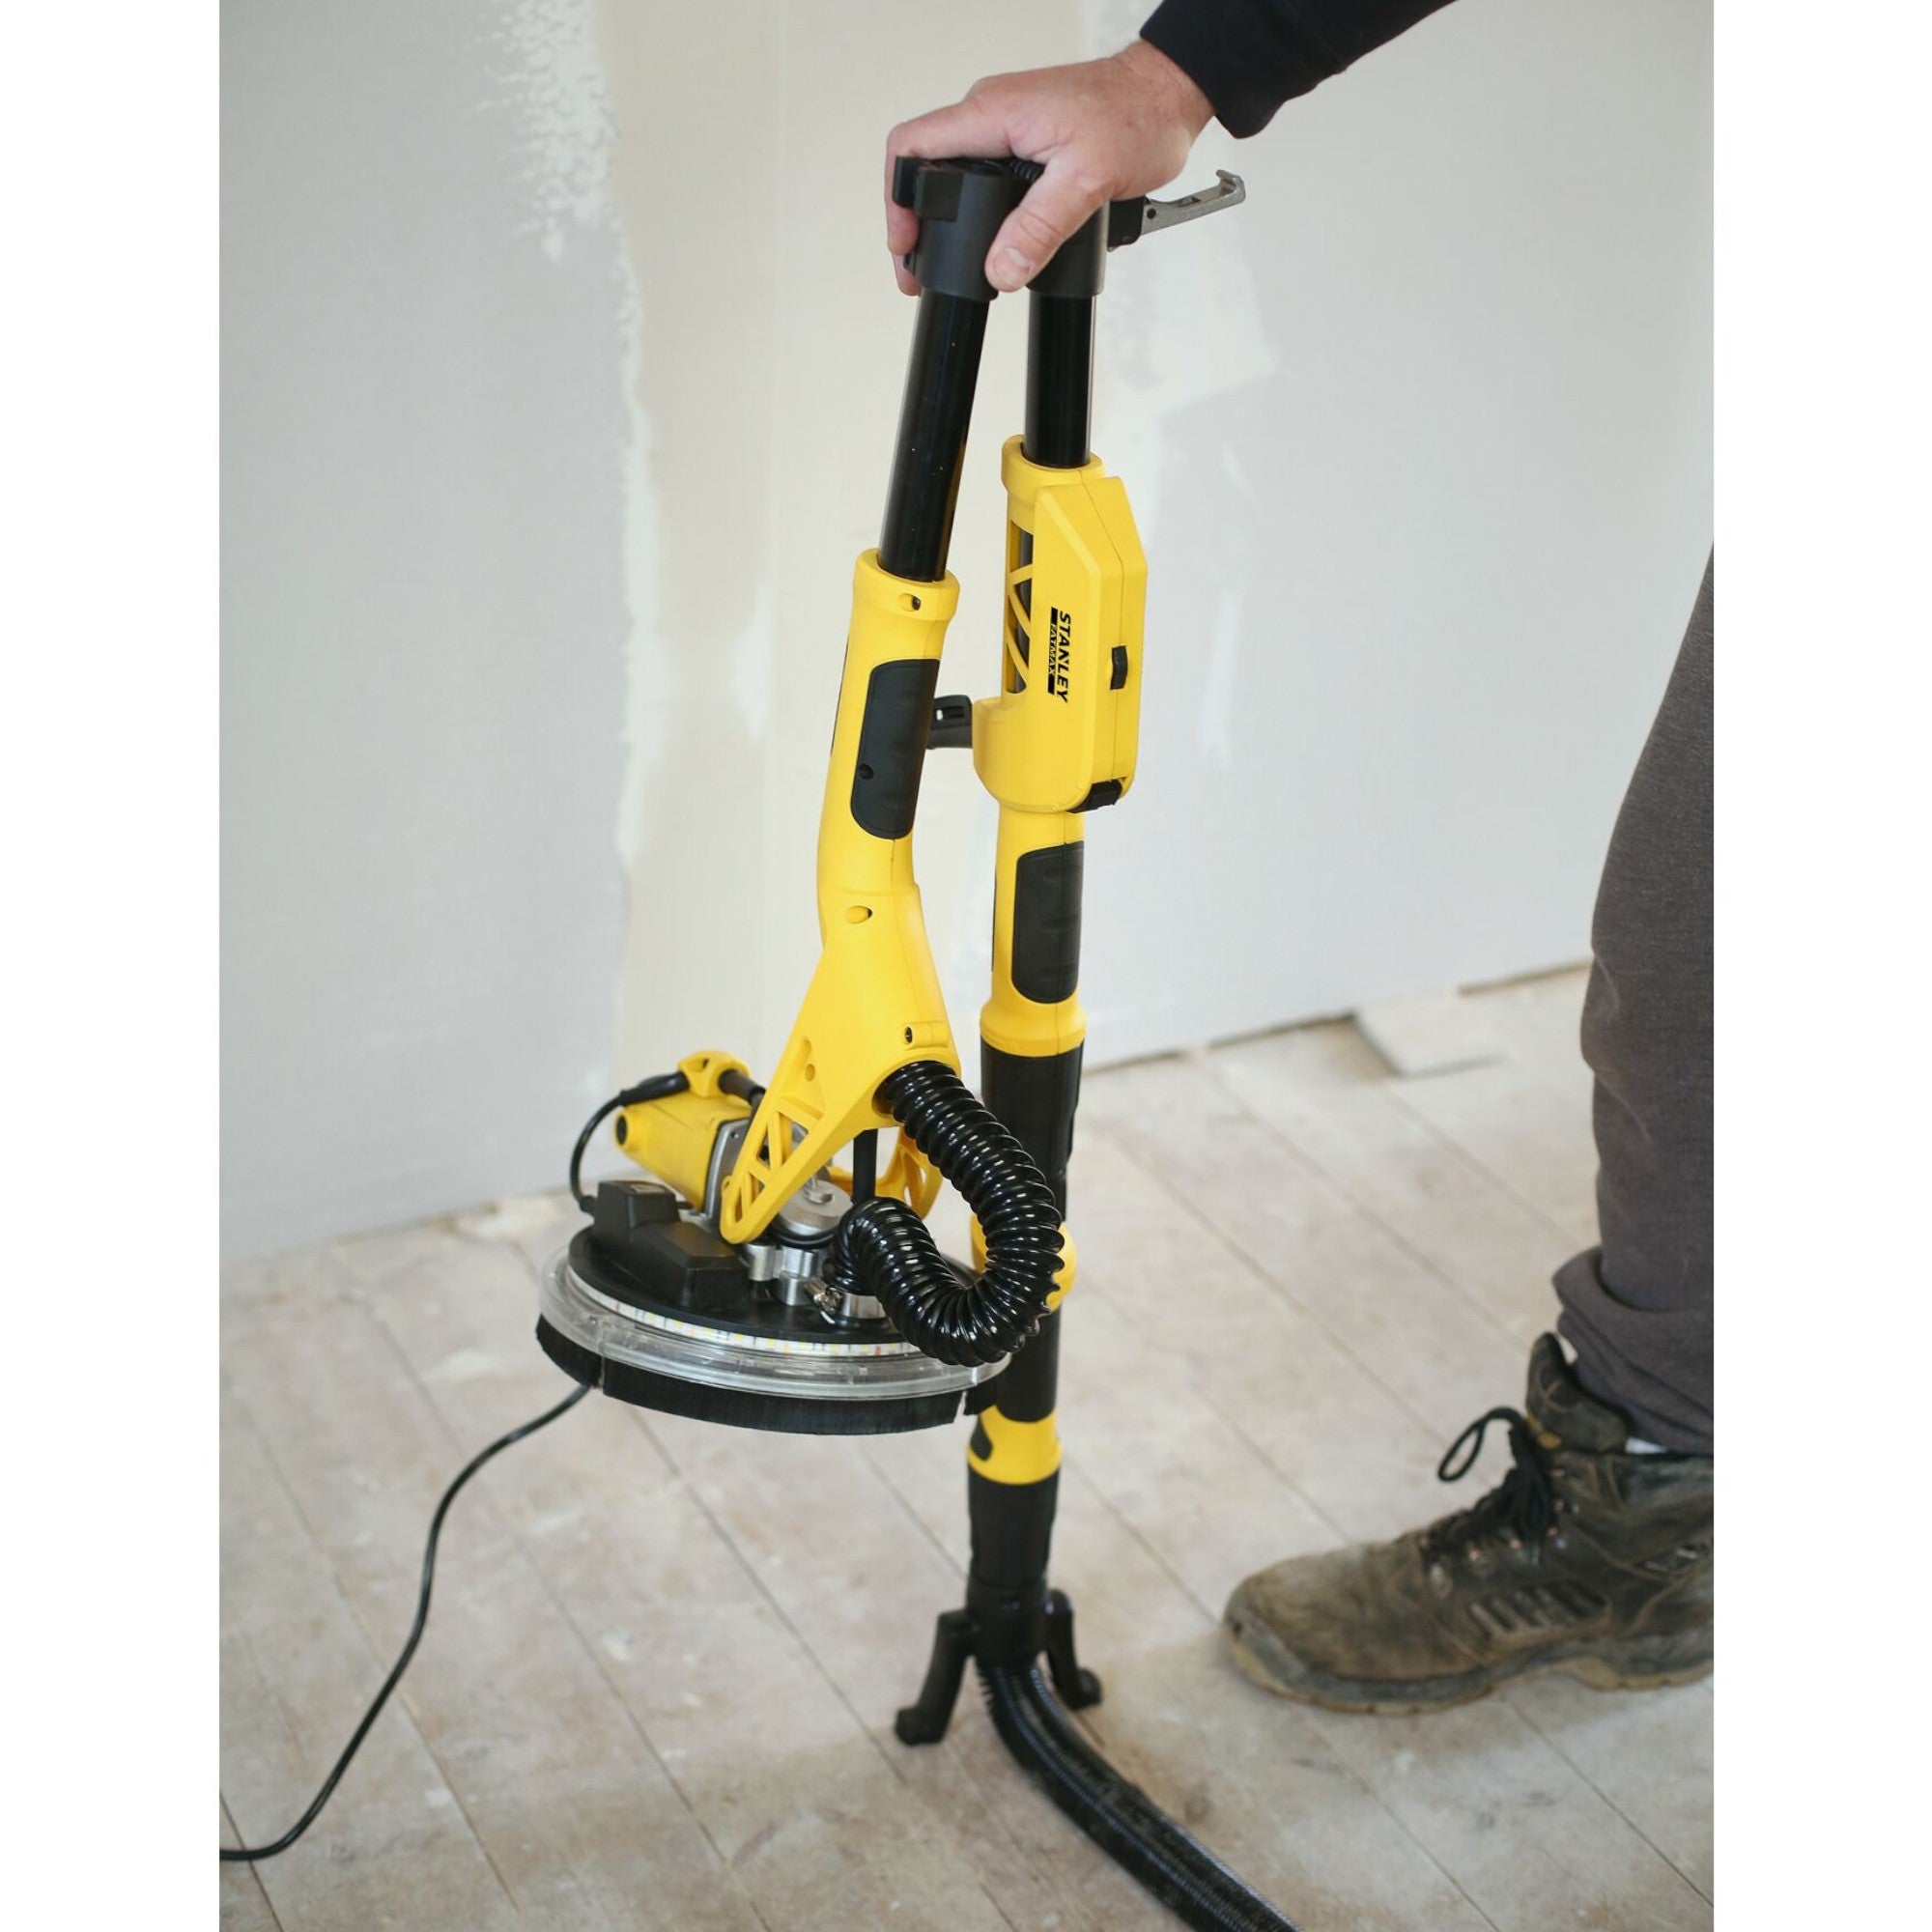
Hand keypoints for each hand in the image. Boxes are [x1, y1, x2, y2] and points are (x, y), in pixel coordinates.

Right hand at [884, 41, 1212, 295]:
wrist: (1168, 95)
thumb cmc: (1136, 118)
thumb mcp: (1087, 180)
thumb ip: (1040, 228)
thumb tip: (1002, 270)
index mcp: (993, 113)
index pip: (913, 146)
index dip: (897, 200)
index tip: (905, 245)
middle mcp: (992, 112)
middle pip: (925, 163)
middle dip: (915, 220)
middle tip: (919, 270)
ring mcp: (1007, 124)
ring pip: (953, 171)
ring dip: (946, 218)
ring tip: (948, 262)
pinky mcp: (1024, 136)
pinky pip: (982, 172)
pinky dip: (975, 210)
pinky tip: (986, 239)